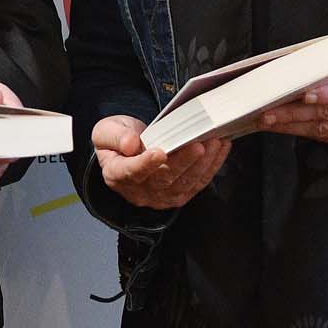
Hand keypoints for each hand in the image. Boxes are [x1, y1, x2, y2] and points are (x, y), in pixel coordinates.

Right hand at [92, 115, 228, 210]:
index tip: (159, 152)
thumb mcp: (106, 130)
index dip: (146, 164)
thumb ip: (115, 136)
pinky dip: (212, 166)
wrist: (129, 149)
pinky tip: (221, 148)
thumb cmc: (118, 138)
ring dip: (203, 164)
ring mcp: (161, 197)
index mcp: (117, 174)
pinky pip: (198, 183)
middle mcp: (140, 191)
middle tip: (199, 143)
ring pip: (184, 183)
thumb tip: (131, 144)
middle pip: (164, 179)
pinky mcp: (179, 195)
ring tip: (214, 142)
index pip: (131, 172)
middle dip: (184, 161)